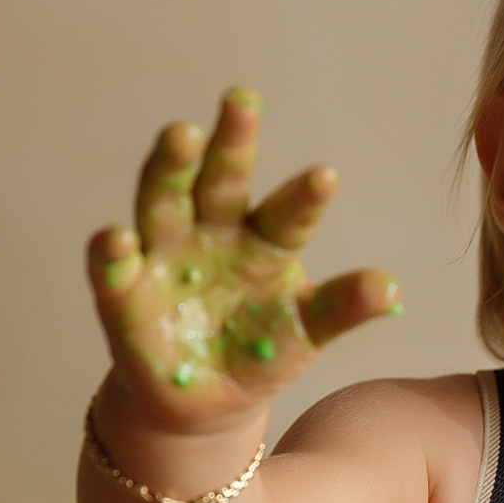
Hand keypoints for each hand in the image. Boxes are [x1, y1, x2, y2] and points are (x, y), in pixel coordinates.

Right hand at [85, 87, 399, 433]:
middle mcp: (212, 233)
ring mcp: (165, 258)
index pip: (288, 213)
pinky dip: (112, 254)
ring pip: (163, 202)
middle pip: (221, 181)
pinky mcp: (124, 296)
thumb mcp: (304, 332)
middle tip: (243, 100)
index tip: (327, 177)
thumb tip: (391, 288)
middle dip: (231, 143)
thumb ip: (341, 308)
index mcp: (264, 241)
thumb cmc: (258, 352)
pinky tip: (117, 239)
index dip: (306, 197)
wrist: (204, 402)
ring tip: (181, 134)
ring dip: (169, 167)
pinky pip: (114, 271)